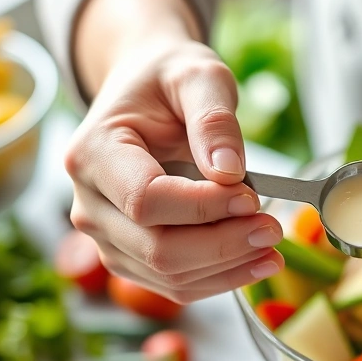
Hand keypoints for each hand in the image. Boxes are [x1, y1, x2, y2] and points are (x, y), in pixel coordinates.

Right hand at [66, 37, 283, 302]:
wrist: (147, 92)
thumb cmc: (168, 80)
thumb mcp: (197, 77)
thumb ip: (213, 118)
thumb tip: (230, 171)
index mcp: (93, 154)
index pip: (146, 200)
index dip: (203, 207)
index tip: (251, 197)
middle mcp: (88, 203)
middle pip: (156, 249)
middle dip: (223, 244)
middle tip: (272, 227)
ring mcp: (105, 236)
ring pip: (167, 275)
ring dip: (227, 268)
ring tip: (273, 249)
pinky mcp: (130, 256)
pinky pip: (175, 284)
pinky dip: (220, 278)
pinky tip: (256, 261)